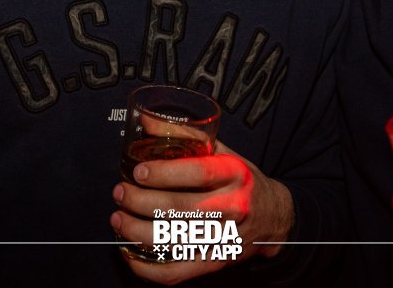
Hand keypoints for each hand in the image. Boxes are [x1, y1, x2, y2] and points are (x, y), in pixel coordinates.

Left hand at [110, 141, 293, 283]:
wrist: (274, 216)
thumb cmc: (242, 180)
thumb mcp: (223, 152)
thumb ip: (186, 135)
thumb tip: (147, 120)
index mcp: (234, 174)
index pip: (198, 173)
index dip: (165, 173)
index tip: (138, 171)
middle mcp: (232, 207)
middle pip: (180, 208)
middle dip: (142, 202)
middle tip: (120, 193)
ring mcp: (224, 238)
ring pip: (175, 240)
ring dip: (138, 232)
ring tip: (118, 219)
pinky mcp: (215, 262)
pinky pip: (178, 272)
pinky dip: (149, 269)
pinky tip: (129, 254)